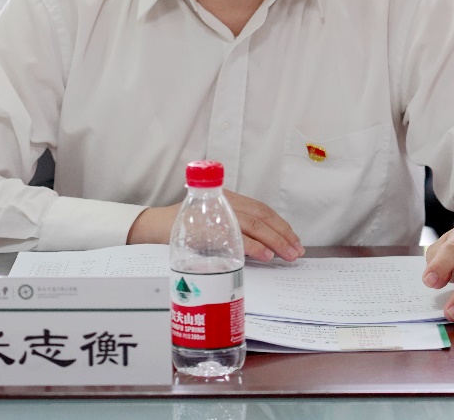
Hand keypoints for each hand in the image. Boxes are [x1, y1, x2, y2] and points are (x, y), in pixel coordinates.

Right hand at [126, 189, 303, 261]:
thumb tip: (265, 248)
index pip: (262, 210)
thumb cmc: (186, 226)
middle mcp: (225, 202)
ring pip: (254, 225)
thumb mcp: (214, 220)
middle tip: (296, 251)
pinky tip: (266, 255)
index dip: (281, 225)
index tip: (295, 240)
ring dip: (275, 241)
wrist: (156, 226)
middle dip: (283, 234)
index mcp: (229, 199)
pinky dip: (254, 246)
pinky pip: (236, 237)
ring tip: (287, 254)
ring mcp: (217, 214)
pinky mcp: (209, 228)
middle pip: (262, 217)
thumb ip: (235, 229)